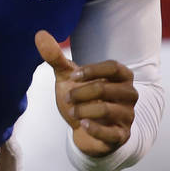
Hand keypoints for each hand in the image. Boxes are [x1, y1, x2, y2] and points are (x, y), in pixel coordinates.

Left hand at [35, 30, 137, 156]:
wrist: (85, 130)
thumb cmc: (81, 97)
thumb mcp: (68, 77)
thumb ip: (56, 57)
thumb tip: (39, 34)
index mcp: (122, 76)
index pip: (113, 67)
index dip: (92, 70)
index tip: (72, 76)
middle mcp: (129, 94)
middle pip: (106, 88)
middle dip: (81, 93)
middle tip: (67, 97)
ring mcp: (127, 116)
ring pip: (106, 110)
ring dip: (83, 110)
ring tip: (72, 112)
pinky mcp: (122, 136)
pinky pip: (111, 133)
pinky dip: (94, 129)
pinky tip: (82, 124)